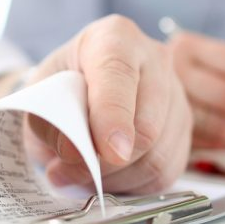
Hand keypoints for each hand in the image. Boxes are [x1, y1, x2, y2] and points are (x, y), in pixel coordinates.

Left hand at [0, 15, 191, 194]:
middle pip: (147, 127)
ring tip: (80, 174)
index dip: (112, 116)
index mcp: (116, 38)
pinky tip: (106, 176)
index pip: (119, 76)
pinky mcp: (184, 130)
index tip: (105, 151)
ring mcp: (176, 96)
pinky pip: (165, 173)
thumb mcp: (40, 95)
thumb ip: (50, 119)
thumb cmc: (59, 87)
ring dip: (114, 178)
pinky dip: (131, 185)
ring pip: (157, 156)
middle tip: (65, 170)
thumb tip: (75, 153)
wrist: (75, 88)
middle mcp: (155, 61)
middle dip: (105, 162)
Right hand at [168, 31, 224, 148]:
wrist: (126, 95)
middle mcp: (172, 70)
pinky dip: (222, 145)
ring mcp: (164, 102)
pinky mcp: (163, 133)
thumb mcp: (206, 67)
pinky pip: (207, 144)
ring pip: (222, 125)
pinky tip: (221, 140)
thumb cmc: (175, 81)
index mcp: (187, 46)